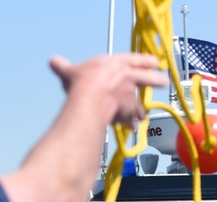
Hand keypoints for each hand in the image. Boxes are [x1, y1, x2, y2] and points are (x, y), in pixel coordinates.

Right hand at [49, 53, 166, 126]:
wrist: (91, 99)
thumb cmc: (81, 83)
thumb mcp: (70, 71)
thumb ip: (63, 67)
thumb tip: (52, 62)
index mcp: (117, 63)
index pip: (135, 59)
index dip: (145, 60)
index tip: (154, 61)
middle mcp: (128, 77)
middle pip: (148, 78)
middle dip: (156, 80)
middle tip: (163, 81)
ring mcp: (131, 95)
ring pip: (141, 103)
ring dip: (143, 110)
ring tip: (145, 116)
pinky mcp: (129, 111)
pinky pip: (132, 119)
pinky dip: (132, 124)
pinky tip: (132, 128)